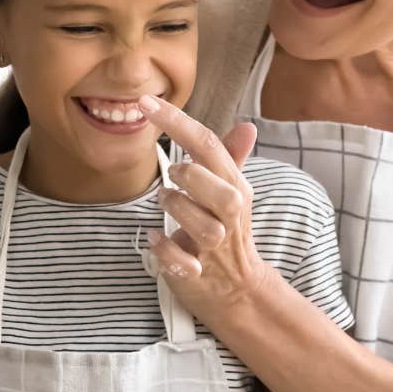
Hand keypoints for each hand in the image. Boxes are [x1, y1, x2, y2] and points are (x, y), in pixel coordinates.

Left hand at [135, 95, 270, 314]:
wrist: (238, 289)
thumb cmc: (227, 233)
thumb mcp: (231, 193)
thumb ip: (230, 158)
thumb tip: (248, 126)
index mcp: (235, 188)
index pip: (209, 146)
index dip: (176, 121)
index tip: (144, 101)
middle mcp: (230, 216)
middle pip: (219, 191)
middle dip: (190, 177)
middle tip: (173, 174)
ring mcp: (216, 247)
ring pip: (201, 226)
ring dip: (176, 209)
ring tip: (164, 203)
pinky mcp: (198, 273)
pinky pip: (181, 261)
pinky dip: (164, 249)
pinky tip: (155, 238)